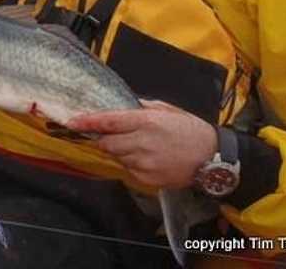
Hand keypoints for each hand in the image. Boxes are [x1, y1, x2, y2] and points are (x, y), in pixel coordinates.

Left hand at [66, 100, 217, 188]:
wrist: (212, 158)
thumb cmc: (190, 129)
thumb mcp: (167, 110)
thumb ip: (142, 107)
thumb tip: (122, 105)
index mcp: (146, 122)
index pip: (108, 121)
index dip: (88, 122)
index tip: (72, 121)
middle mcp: (141, 143)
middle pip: (107, 143)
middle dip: (105, 138)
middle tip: (114, 134)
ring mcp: (144, 163)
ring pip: (117, 156)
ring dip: (120, 151)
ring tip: (140, 146)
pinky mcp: (147, 179)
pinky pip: (128, 169)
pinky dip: (131, 163)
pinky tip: (148, 158)